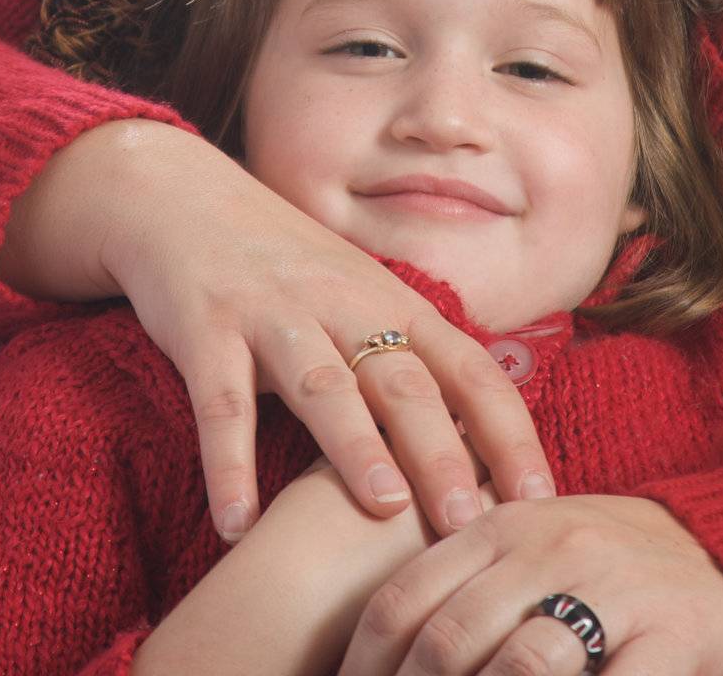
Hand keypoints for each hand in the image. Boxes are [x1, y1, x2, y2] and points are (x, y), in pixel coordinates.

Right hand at [80, 120, 554, 542]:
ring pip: (324, 384)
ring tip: (382, 509)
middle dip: (443, 451)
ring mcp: (273, 313)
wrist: (182, 196)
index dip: (508, 431)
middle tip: (471, 522)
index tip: (540, 497)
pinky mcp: (205, 327)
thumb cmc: (283, 265)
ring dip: (354, 446)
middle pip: (404, 381)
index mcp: (390, 302)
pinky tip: (236, 525)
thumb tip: (480, 446)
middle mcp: (342, 303)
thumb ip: (406, 359)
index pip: (468, 369)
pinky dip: (228, 464)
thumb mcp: (357, 298)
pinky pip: (220, 402)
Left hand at [339, 492, 722, 675]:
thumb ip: (466, 582)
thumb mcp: (530, 547)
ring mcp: (612, 589)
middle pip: (452, 639)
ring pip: (523, 666)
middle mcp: (550, 547)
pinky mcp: (669, 636)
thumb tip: (384, 649)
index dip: (364, 666)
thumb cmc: (606, 562)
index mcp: (503, 525)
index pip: (406, 596)